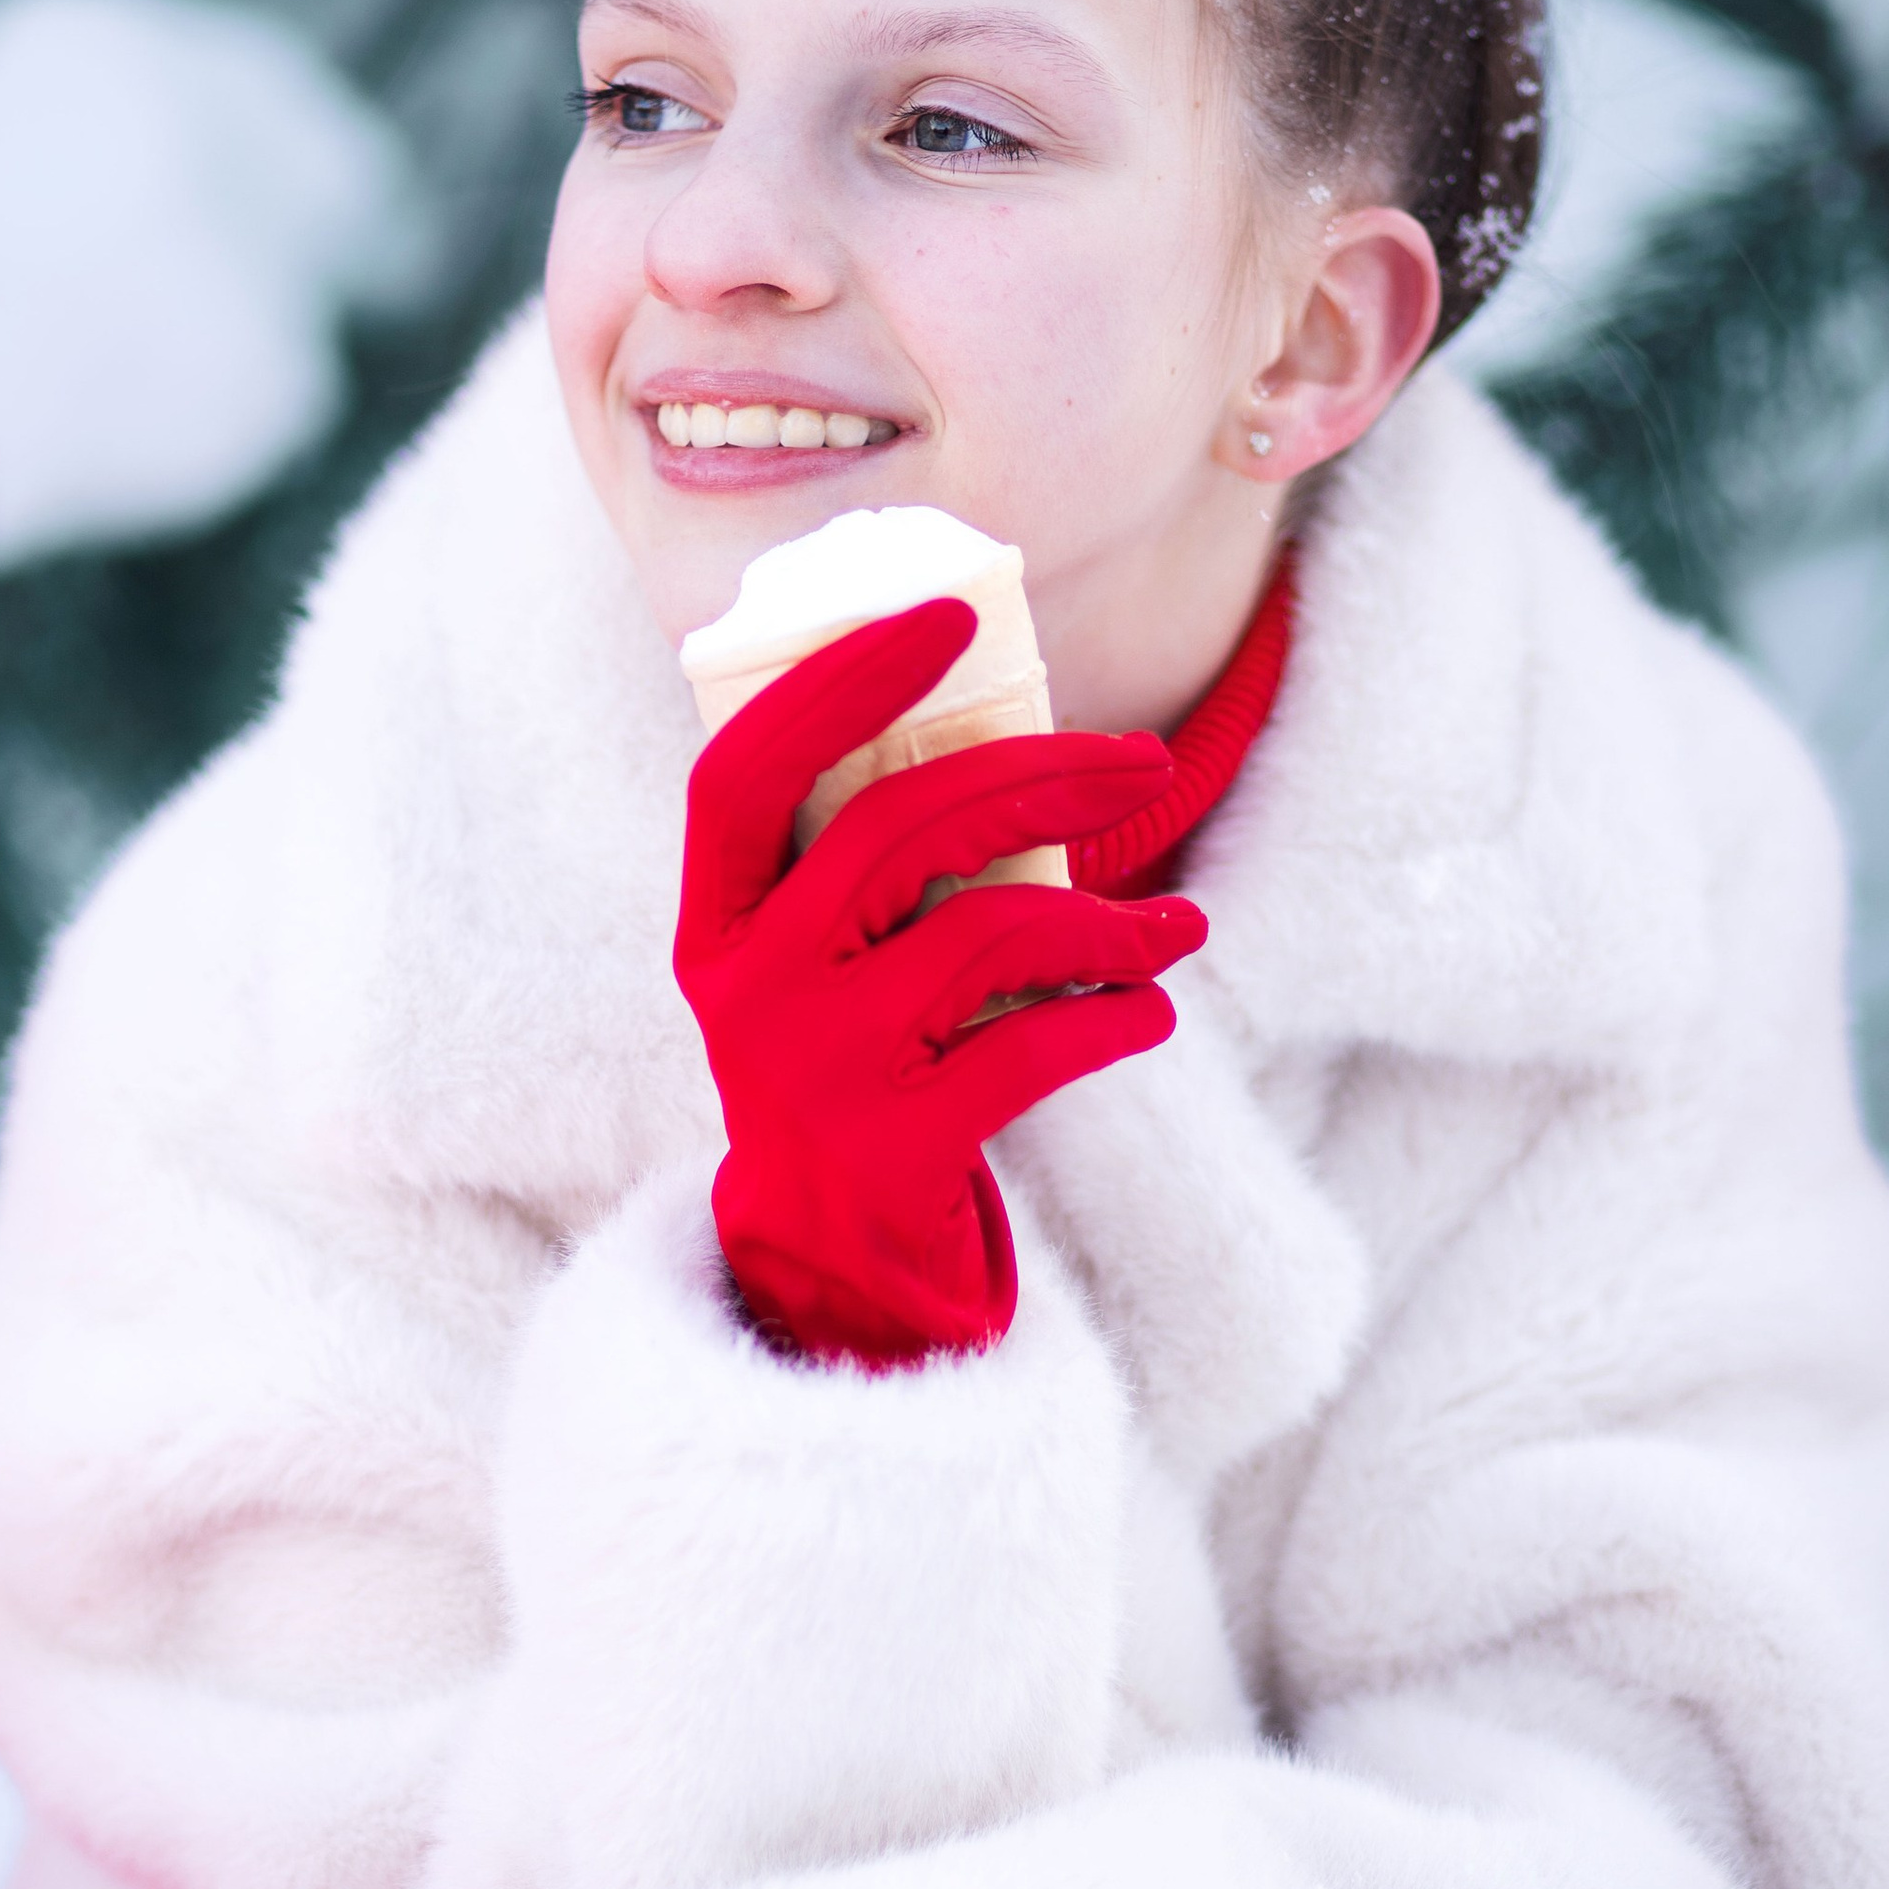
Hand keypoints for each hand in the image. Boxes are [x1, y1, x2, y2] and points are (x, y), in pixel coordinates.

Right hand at [675, 598, 1208, 1368]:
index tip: (949, 615)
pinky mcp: (893, 1150)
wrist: (826, 1273)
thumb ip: (856, 869)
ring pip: (986, 933)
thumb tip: (1006, 730)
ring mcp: (812, 1073)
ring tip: (1174, 926)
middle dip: (1043, 775)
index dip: (840, 682)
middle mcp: (746, 990)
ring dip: (1108, 917)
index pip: (745, 771)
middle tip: (1144, 764)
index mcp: (714, 927)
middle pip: (897, 827)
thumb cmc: (846, 1079)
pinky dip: (1112, 1016)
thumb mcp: (814, 970)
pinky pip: (1035, 1047)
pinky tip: (1146, 1010)